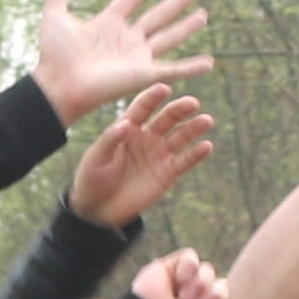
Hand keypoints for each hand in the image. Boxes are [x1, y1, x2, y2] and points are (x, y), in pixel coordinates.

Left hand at [32, 0, 215, 121]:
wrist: (59, 86)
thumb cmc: (55, 57)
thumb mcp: (54, 19)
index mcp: (108, 24)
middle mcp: (126, 40)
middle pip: (157, 16)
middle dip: (176, 4)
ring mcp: (137, 57)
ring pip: (169, 38)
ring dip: (187, 27)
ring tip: (203, 15)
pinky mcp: (144, 75)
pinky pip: (173, 70)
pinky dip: (192, 67)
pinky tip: (209, 62)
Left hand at [67, 87, 217, 226]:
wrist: (100, 210)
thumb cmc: (92, 179)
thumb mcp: (95, 158)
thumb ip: (110, 140)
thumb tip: (126, 124)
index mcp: (128, 127)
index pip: (143, 107)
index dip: (153, 97)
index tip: (163, 88)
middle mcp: (147, 136)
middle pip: (167, 118)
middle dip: (179, 109)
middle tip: (193, 103)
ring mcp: (160, 154)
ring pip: (181, 137)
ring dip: (194, 128)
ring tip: (206, 120)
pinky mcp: (169, 173)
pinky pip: (185, 161)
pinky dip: (196, 154)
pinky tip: (206, 146)